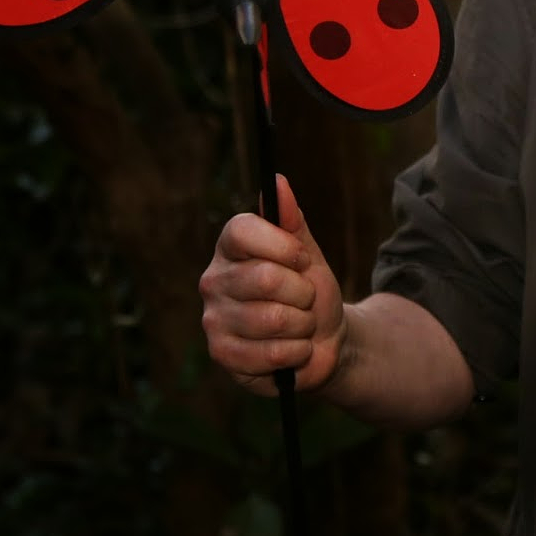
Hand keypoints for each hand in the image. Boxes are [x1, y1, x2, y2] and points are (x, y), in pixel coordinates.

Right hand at [199, 174, 345, 395]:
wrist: (321, 341)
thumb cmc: (310, 293)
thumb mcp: (307, 254)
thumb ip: (292, 220)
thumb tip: (277, 181)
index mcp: (230, 248)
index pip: (241, 230)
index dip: (282, 245)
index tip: (302, 259)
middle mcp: (213, 280)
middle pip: (265, 277)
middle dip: (303, 292)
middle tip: (305, 299)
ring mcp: (214, 319)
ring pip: (273, 318)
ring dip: (303, 324)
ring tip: (300, 325)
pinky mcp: (222, 354)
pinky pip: (271, 353)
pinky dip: (296, 352)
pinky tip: (293, 349)